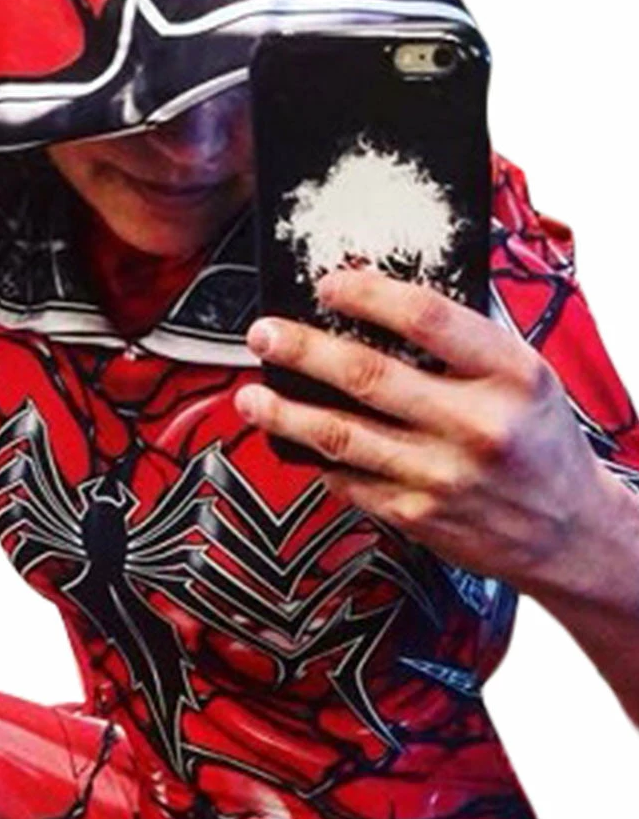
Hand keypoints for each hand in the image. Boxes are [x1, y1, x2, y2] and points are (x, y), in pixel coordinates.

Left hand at [234, 264, 611, 594]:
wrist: (567, 533)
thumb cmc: (539, 440)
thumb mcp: (526, 377)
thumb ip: (465, 343)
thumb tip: (379, 303)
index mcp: (510, 375)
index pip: (427, 317)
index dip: (368, 295)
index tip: (328, 285)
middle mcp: (475, 425)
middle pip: (366, 374)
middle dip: (301, 350)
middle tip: (263, 333)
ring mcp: (441, 476)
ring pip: (340, 435)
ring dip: (285, 411)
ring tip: (251, 394)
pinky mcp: (415, 515)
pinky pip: (347, 479)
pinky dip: (314, 457)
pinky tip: (292, 439)